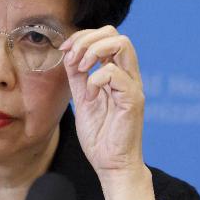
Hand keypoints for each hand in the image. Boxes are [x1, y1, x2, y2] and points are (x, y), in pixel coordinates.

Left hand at [59, 25, 145, 177]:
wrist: (111, 165)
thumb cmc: (100, 136)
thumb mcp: (82, 99)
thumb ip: (78, 77)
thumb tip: (69, 54)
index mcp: (117, 73)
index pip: (107, 36)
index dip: (83, 36)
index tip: (65, 50)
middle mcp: (128, 76)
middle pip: (116, 34)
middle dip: (88, 39)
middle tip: (73, 59)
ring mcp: (132, 86)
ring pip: (122, 45)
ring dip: (94, 51)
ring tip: (80, 69)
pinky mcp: (133, 100)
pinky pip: (115, 73)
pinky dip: (95, 79)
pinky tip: (89, 95)